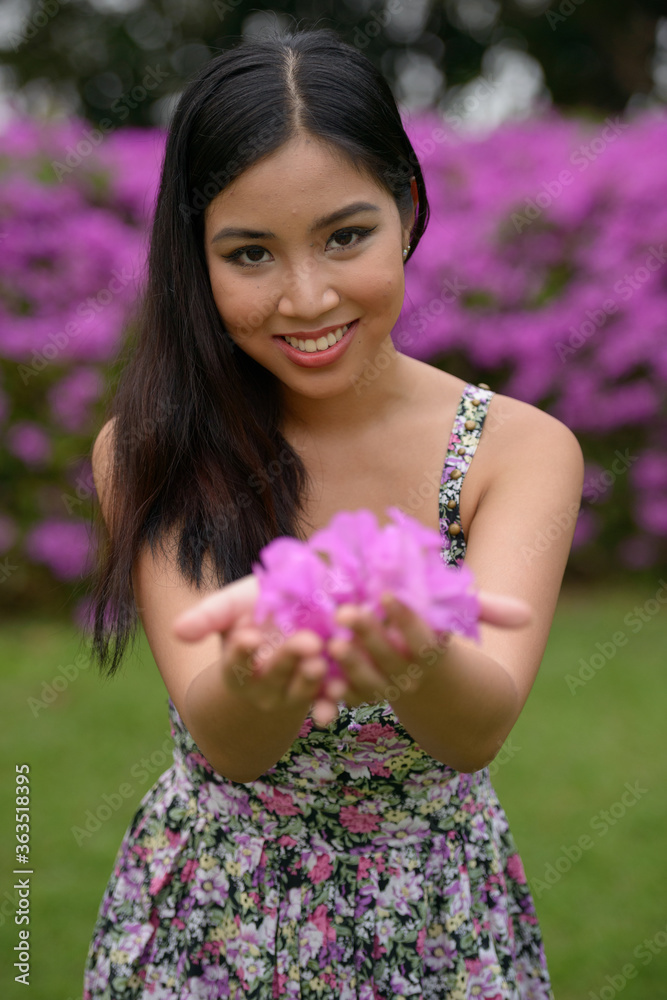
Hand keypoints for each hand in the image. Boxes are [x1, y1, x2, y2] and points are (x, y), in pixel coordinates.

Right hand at [172, 574, 344, 727]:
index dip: (242, 651)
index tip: (249, 637)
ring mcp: (293, 690)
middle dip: (286, 660)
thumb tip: (177, 631)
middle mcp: (264, 682)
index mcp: (239, 663)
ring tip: (319, 664)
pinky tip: (342, 688)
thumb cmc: (258, 610)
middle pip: (273, 675)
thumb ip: (208, 616)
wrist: (299, 611)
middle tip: (304, 643)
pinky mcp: (321, 691)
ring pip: (300, 691)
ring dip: (310, 682)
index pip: (235, 661)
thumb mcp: (233, 607)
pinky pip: (326, 699)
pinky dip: (333, 698)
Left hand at [325, 590, 531, 708]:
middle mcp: (412, 674)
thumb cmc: (450, 647)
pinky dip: (332, 694)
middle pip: (389, 654)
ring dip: (349, 664)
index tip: (389, 595)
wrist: (447, 708)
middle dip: (368, 634)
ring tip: (329, 644)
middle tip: (346, 611)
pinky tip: (314, 677)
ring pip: (367, 679)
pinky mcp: (365, 695)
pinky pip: (348, 699)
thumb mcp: (469, 628)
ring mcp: (387, 687)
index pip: (424, 637)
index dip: (406, 617)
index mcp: (435, 654)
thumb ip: (491, 615)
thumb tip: (529, 615)